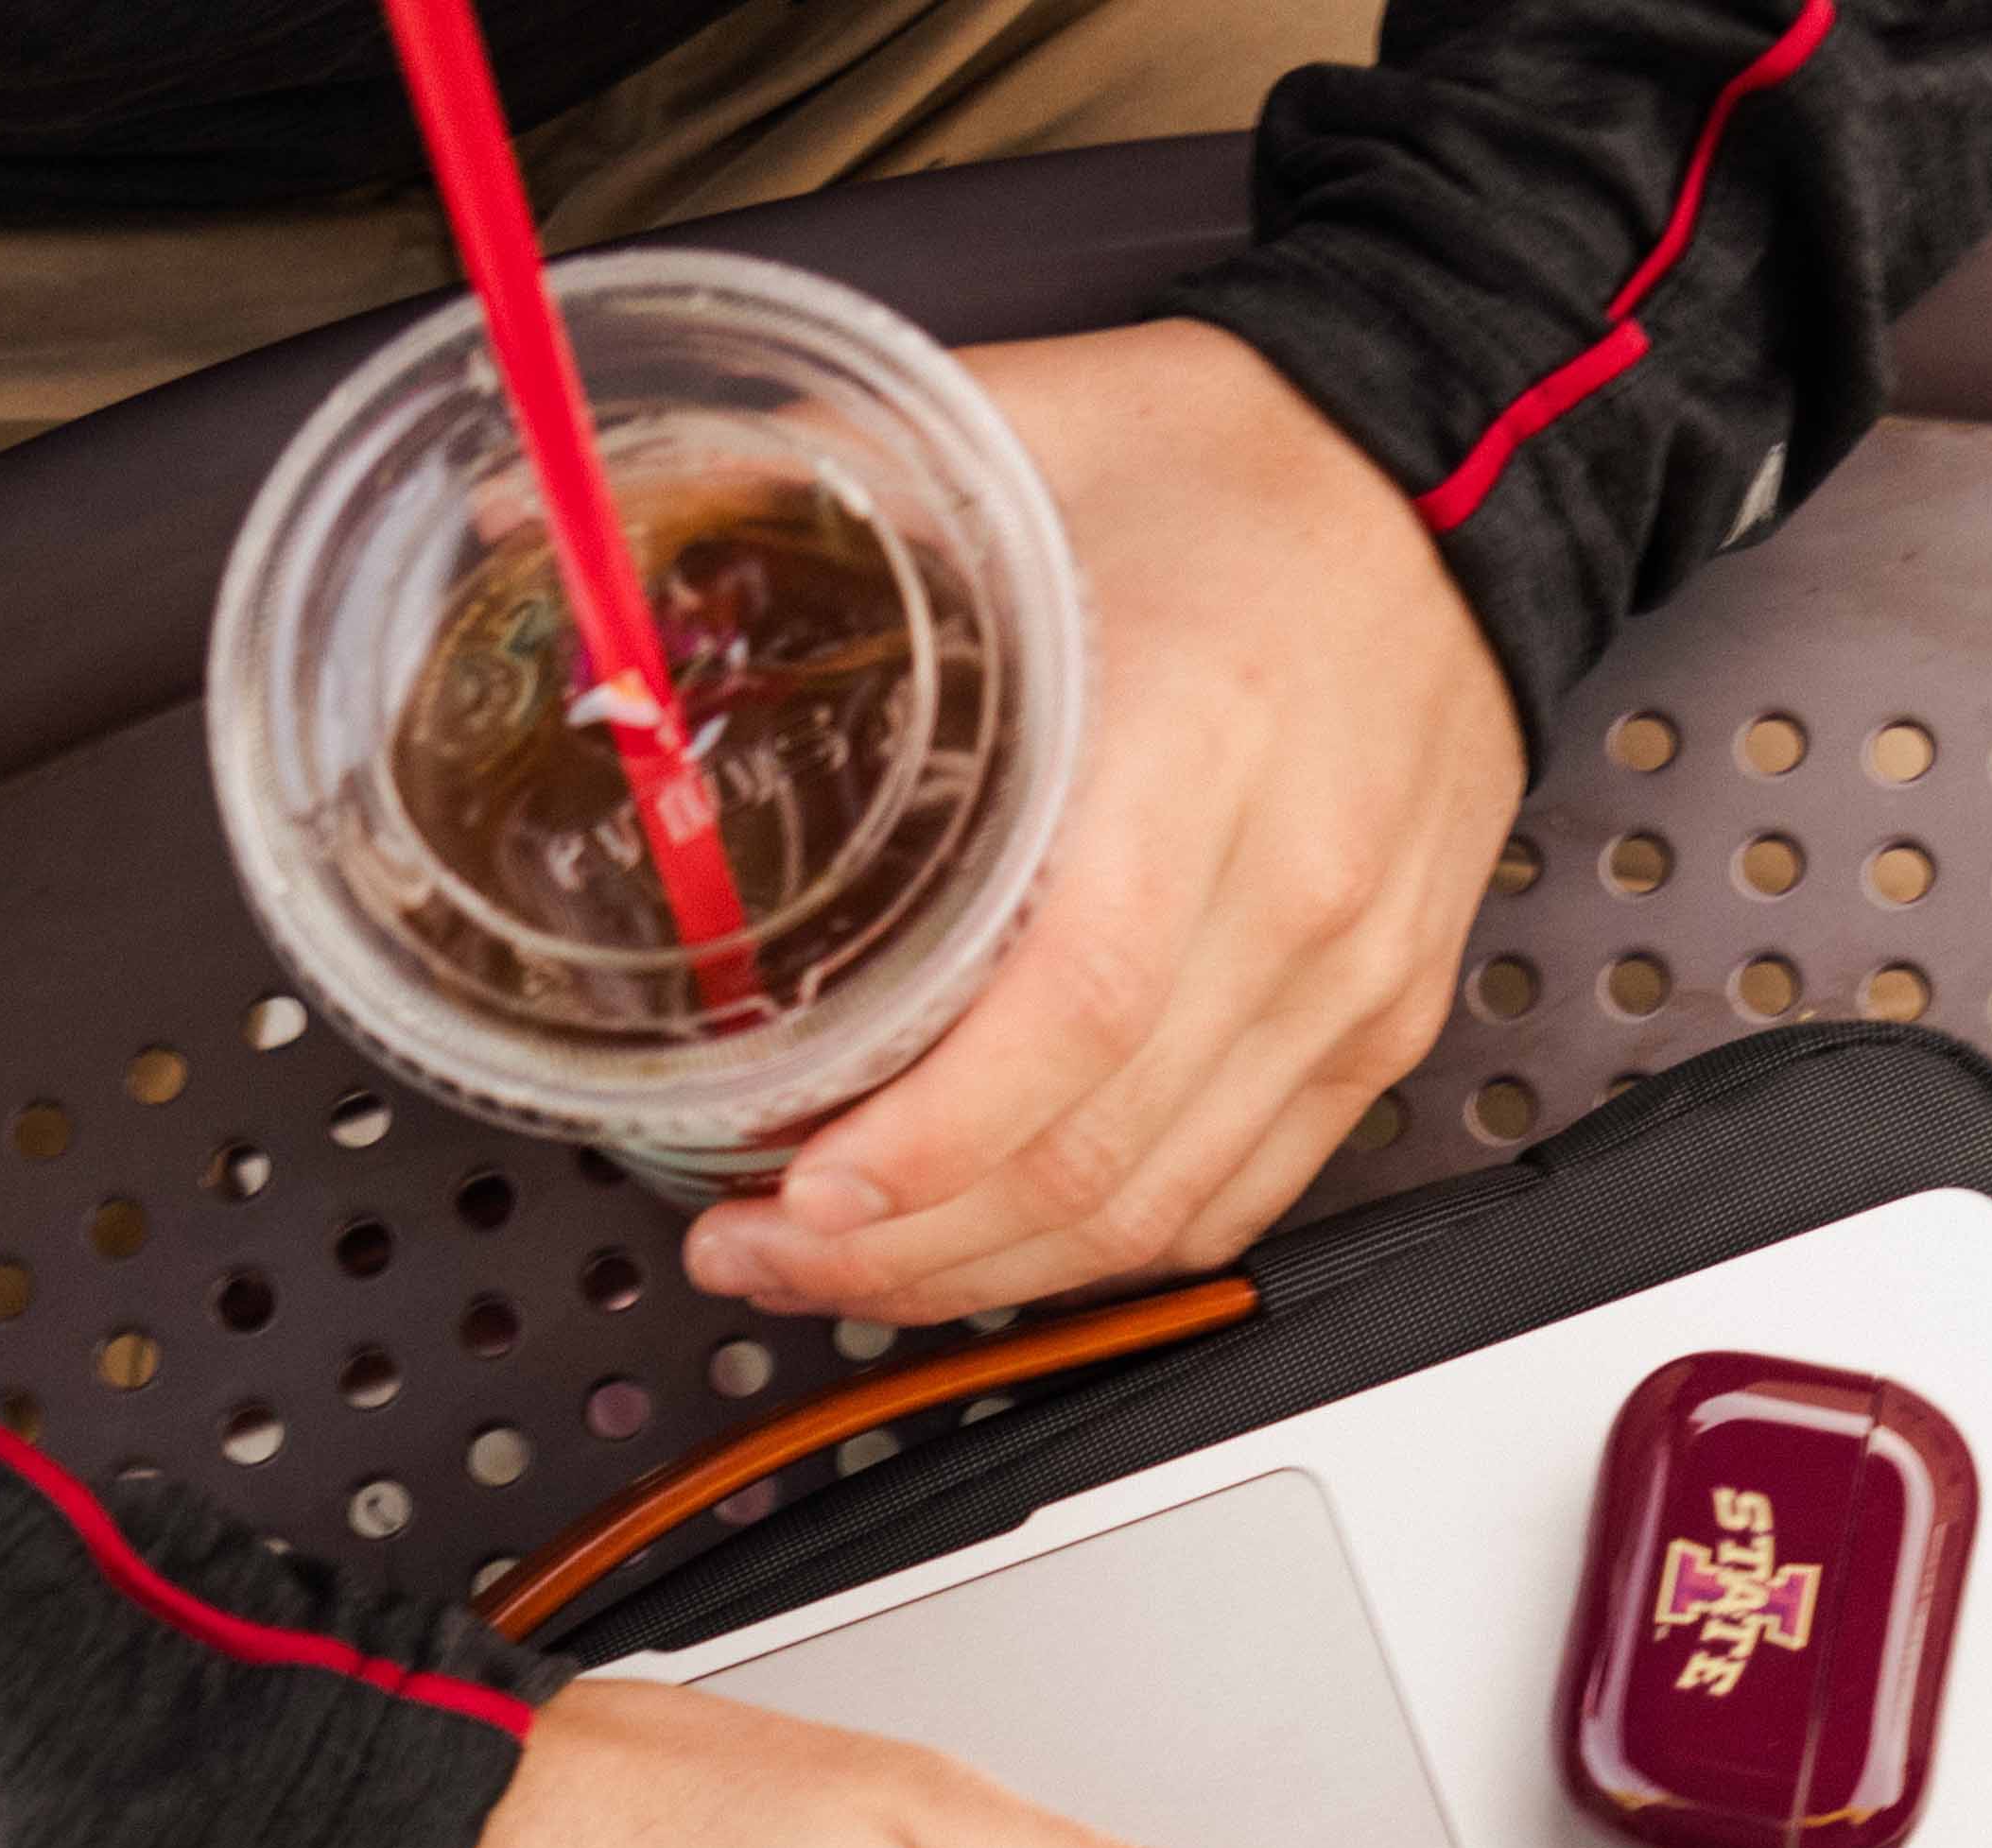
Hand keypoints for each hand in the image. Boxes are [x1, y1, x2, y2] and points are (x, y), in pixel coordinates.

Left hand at [676, 319, 1521, 1330]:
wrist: (1449, 479)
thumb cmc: (1238, 465)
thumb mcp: (1010, 431)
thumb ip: (779, 482)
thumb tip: (541, 528)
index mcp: (1203, 739)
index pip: (1072, 1013)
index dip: (929, 1144)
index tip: (802, 1199)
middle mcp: (1296, 887)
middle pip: (1093, 1156)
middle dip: (902, 1248)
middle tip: (757, 1255)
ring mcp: (1349, 979)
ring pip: (1154, 1209)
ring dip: (982, 1273)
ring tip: (840, 1271)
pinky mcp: (1377, 1029)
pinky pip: (1233, 1199)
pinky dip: (1100, 1255)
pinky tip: (995, 1248)